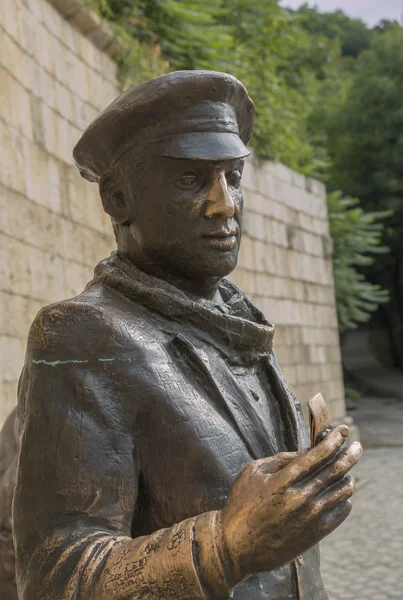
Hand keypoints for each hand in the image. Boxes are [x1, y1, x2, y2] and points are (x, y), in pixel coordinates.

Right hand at [220, 425, 361, 585]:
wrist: (237, 546)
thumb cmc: (241, 504)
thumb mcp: (253, 473)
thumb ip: (280, 459)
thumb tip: (307, 451)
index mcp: (282, 480)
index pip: (317, 455)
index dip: (333, 440)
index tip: (343, 430)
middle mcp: (299, 497)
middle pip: (335, 470)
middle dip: (349, 454)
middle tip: (357, 446)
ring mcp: (310, 517)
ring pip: (342, 491)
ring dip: (348, 476)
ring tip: (348, 471)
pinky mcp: (316, 534)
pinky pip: (341, 511)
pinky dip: (344, 498)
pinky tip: (340, 492)